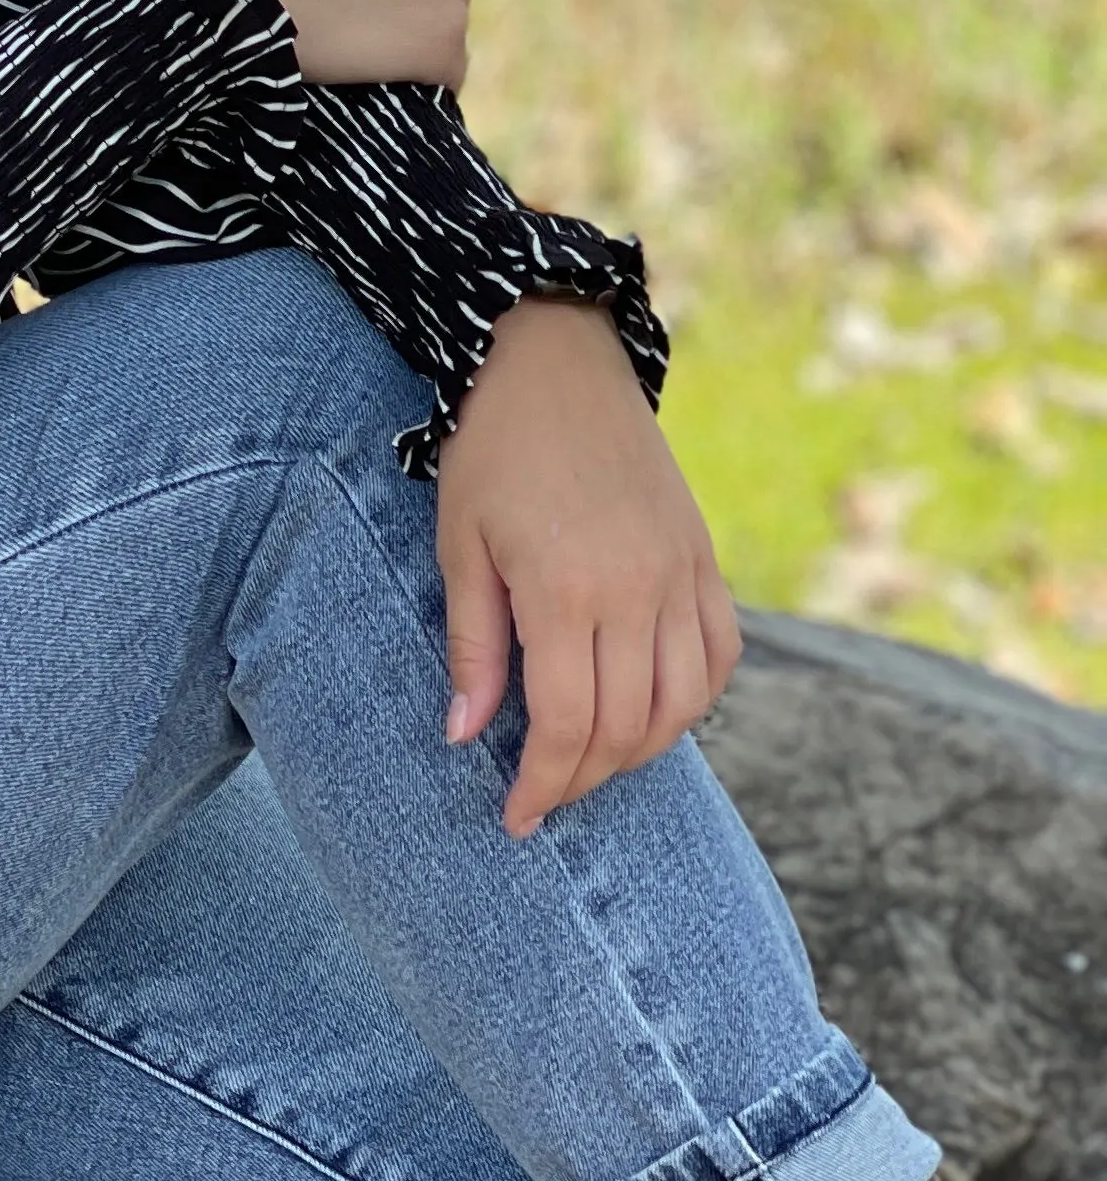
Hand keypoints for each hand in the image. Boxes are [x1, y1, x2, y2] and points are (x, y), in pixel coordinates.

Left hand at [436, 299, 741, 837]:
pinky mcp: (706, 559)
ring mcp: (682, 575)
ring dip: (639, 749)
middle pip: (627, 727)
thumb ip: (474, 647)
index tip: (516, 818)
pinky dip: (691, 700)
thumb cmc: (494, 452)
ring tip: (589, 761)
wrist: (557, 362)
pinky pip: (719, 656)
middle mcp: (639, 590)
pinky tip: (651, 711)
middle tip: (542, 796)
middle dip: (583, 778)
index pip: (569, 725)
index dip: (542, 784)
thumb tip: (467, 736)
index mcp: (567, 590)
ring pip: (684, 704)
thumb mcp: (460, 546)